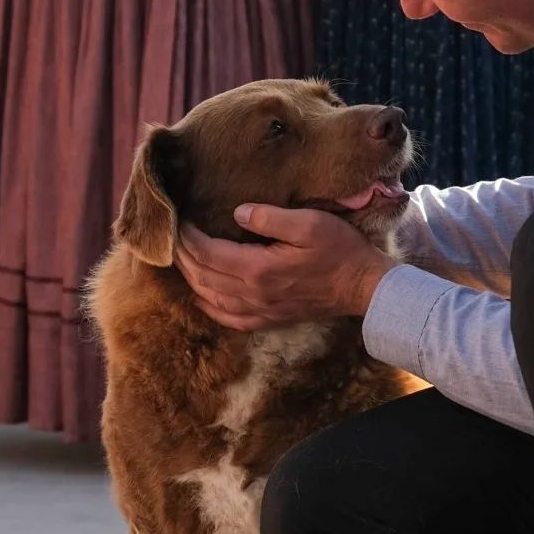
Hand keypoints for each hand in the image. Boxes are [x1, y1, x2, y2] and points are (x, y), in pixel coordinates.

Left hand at [174, 204, 396, 331]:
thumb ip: (269, 217)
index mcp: (259, 269)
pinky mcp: (269, 319)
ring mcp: (260, 311)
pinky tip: (203, 296)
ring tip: (181, 259)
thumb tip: (237, 214)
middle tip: (171, 236)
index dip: (187, 237)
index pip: (207, 254)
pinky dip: (208, 306)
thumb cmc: (340, 250)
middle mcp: (253, 295)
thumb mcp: (309, 223)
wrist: (362, 286)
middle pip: (201, 277)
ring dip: (191, 279)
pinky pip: (228, 319)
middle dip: (182, 256)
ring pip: (210, 298)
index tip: (178, 219)